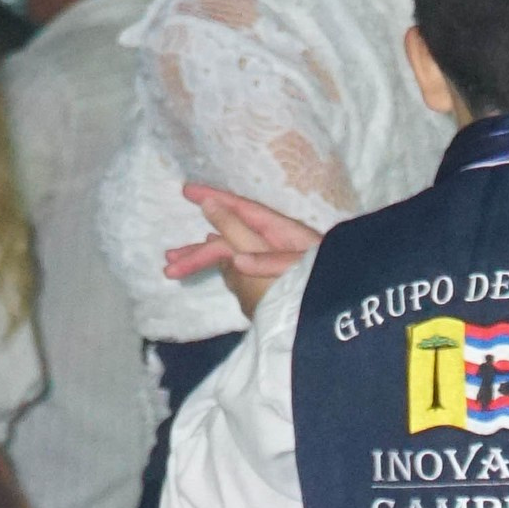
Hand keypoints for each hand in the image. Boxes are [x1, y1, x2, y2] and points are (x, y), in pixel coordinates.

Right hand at [165, 181, 319, 317]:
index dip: (213, 199)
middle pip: (230, 240)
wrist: (340, 316)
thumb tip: (212, 209)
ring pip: (233, 258)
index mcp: (279, 231)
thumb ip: (241, 233)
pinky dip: (225, 271)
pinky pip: (245, 274)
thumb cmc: (311, 284)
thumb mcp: (273, 257)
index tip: (185, 191)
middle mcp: (276, 244)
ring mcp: (276, 265)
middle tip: (168, 262)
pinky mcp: (278, 286)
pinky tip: (214, 269)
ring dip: (205, 262)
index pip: (239, 209)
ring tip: (174, 269)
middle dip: (197, 250)